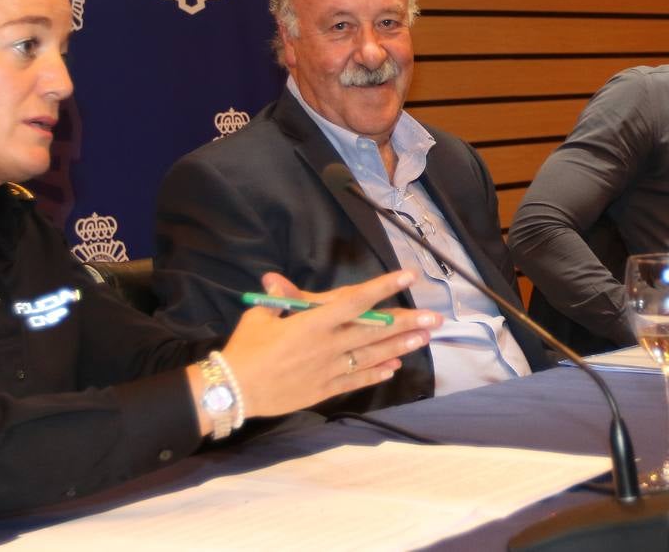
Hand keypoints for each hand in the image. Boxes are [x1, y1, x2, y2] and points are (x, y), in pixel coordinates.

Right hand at [216, 270, 438, 419]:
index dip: (383, 288)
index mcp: (314, 322)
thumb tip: (276, 279)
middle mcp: (328, 345)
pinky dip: (376, 373)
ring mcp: (329, 369)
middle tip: (434, 319)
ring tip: (423, 339)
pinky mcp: (325, 390)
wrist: (234, 390)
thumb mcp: (261, 316)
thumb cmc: (245, 348)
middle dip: (406, 323)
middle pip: (373, 331)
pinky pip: (356, 379)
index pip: (355, 300)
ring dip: (399, 346)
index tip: (408, 277)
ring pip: (372, 355)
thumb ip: (281, 299)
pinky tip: (394, 366)